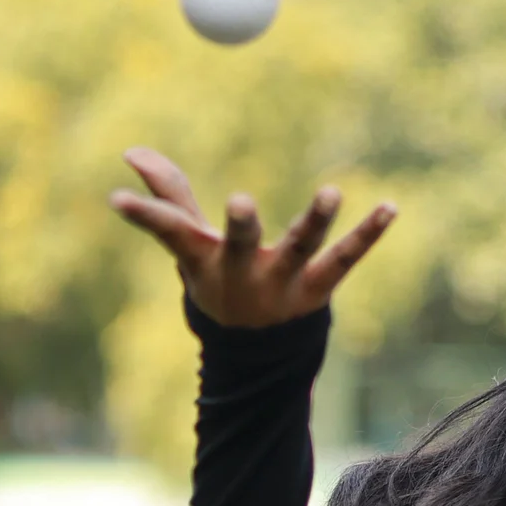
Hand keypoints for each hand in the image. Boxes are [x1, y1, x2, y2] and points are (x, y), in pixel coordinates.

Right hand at [109, 147, 396, 327]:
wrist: (254, 354)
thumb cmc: (217, 281)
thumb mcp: (189, 244)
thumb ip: (167, 196)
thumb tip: (130, 151)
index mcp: (203, 259)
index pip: (169, 233)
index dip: (143, 215)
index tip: (116, 199)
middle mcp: (241, 273)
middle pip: (239, 247)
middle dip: (240, 226)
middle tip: (240, 202)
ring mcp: (281, 284)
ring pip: (299, 250)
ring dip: (314, 222)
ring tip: (331, 192)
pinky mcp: (317, 290)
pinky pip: (345, 259)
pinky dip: (368, 234)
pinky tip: (390, 207)